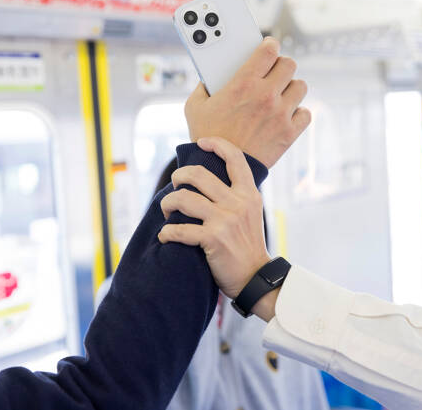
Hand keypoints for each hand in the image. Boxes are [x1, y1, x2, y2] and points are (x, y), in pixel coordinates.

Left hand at [158, 137, 270, 301]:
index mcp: (249, 194)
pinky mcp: (213, 239)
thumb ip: (236, 196)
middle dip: (179, 177)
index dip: (217, 144)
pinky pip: (180, 230)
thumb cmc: (248, 246)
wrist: (255, 278)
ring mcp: (225, 221)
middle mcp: (238, 203)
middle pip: (199, 175)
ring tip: (167, 212)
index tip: (202, 143)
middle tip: (175, 185)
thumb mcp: (251, 214)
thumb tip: (208, 179)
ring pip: (184, 199)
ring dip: (168, 204)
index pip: (235, 158)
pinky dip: (167, 233)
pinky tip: (165, 236)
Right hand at [184, 37, 310, 167]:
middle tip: (273, 72)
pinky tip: (286, 114)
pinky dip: (298, 113)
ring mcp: (280, 114)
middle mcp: (266, 95)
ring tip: (280, 94)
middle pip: (289, 64)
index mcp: (243, 83)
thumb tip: (213, 75)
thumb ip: (205, 85)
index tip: (268, 46)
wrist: (219, 170)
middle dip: (280, 66)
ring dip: (291, 88)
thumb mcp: (195, 106)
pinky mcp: (288, 133)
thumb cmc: (206, 137)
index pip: (269, 49)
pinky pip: (305, 113)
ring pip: (300, 86)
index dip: (270, 45)